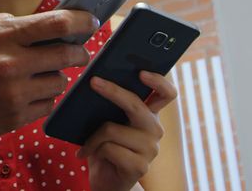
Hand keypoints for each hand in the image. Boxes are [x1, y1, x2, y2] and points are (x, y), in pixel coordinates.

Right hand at [0, 10, 95, 154]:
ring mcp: (13, 94)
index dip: (81, 21)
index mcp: (1, 35)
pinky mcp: (11, 119)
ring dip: (54, 78)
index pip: (57, 22)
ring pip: (58, 83)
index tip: (89, 22)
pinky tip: (26, 95)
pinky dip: (41, 100)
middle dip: (77, 53)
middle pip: (68, 55)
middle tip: (75, 53)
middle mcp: (12, 63)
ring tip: (38, 76)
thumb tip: (25, 22)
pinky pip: (45, 107)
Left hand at [77, 71, 177, 190]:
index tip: (141, 71)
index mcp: (149, 116)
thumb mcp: (107, 123)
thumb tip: (96, 83)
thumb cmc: (105, 148)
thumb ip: (110, 107)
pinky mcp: (140, 166)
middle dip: (112, 91)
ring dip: (92, 136)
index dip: (158, 81)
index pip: (166, 94)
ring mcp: (150, 149)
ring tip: (85, 144)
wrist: (106, 183)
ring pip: (112, 128)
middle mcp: (154, 130)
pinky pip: (108, 147)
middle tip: (93, 82)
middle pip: (135, 105)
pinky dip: (91, 149)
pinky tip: (85, 154)